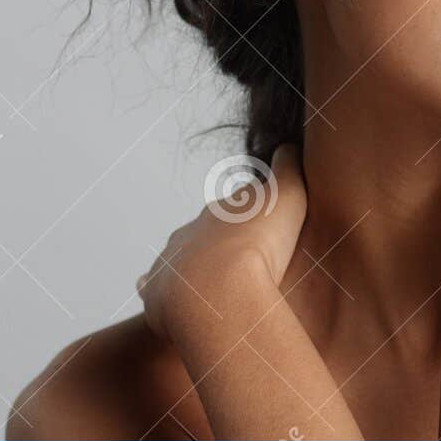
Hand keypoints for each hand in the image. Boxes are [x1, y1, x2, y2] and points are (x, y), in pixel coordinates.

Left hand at [137, 144, 307, 338]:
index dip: (247, 219)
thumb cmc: (257, 241)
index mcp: (219, 213)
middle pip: (202, 234)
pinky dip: (155, 288)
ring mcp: (170, 264)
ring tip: (209, 284)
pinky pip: (153, 288)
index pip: (233, 210)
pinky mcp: (157, 294)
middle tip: (239, 260)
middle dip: (218, 244)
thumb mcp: (286, 195)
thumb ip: (287, 168)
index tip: (260, 228)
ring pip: (177, 259)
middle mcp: (189, 234)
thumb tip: (287, 145)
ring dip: (190, 267)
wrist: (219, 289)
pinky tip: (163, 294)